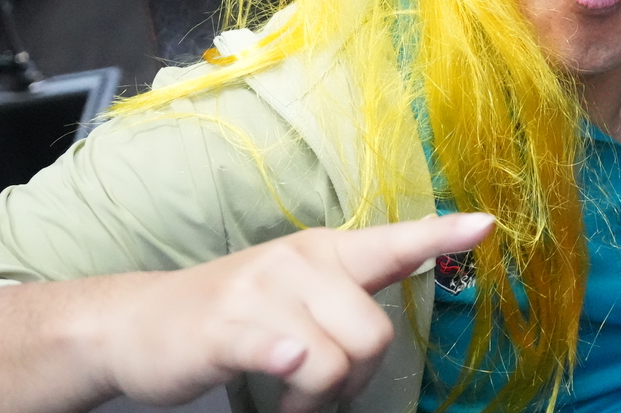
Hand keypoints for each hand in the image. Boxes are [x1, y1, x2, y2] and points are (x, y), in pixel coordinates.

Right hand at [0, 213, 492, 412]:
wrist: (133, 324)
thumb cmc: (228, 318)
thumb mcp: (291, 295)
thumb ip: (342, 302)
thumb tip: (383, 333)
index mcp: (324, 252)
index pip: (394, 240)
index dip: (443, 233)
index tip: (487, 224)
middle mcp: (300, 261)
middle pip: (376, 334)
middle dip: (357, 380)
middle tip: (317, 393)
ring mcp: (264, 290)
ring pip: (339, 359)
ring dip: (319, 398)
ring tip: (288, 395)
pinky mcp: (231, 325)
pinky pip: (291, 354)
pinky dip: (294, 374)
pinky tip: (276, 376)